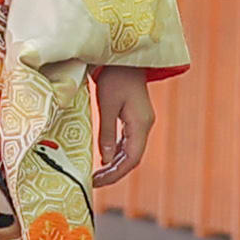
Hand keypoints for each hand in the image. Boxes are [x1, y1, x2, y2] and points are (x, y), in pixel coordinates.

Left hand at [90, 62, 159, 186]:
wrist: (126, 56)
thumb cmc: (116, 76)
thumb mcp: (107, 103)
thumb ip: (106, 132)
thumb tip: (105, 159)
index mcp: (140, 123)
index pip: (132, 158)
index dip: (116, 174)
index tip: (98, 182)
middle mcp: (145, 125)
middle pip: (132, 158)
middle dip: (114, 173)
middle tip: (94, 182)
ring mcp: (142, 122)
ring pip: (130, 152)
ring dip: (115, 165)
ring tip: (96, 175)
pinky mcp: (135, 119)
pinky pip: (128, 142)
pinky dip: (116, 153)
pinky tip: (104, 159)